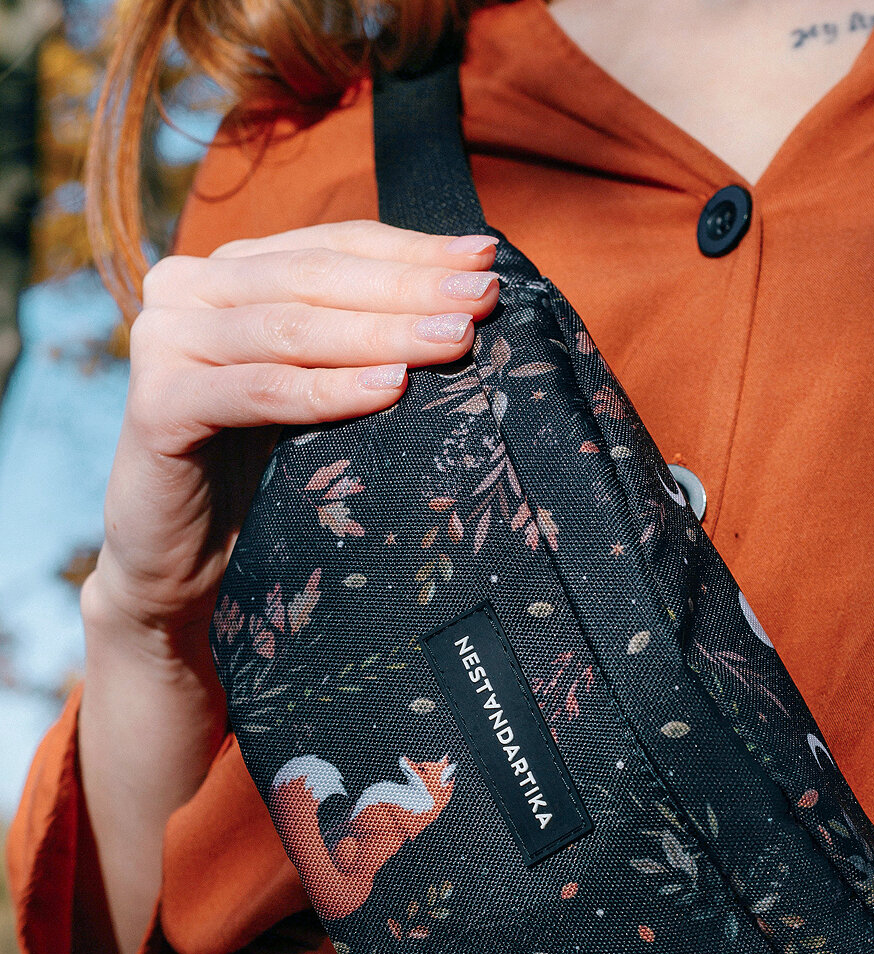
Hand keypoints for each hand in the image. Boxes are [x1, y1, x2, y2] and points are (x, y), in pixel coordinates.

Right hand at [88, 220, 499, 644]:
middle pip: (316, 278)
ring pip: (292, 328)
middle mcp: (187, 288)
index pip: (333, 246)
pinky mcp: (158, 404)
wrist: (180, 557)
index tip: (484, 261)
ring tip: (453, 340)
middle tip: (481, 300)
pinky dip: (328, 391)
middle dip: (408, 288)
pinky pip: (261, 391)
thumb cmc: (261, 472)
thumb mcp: (314, 390)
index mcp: (229, 271)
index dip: (411, 250)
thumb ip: (355, 339)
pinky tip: (389, 388)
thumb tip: (466, 302)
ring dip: (382, 333)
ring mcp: (163, 340)